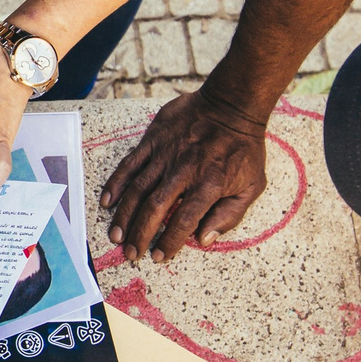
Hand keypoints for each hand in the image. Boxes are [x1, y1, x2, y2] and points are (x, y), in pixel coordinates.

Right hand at [102, 88, 268, 260]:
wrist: (232, 105)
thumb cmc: (244, 148)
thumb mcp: (253, 185)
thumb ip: (230, 215)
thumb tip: (205, 238)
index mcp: (209, 185)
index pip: (184, 221)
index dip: (169, 242)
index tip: (159, 256)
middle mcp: (183, 171)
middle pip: (155, 209)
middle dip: (140, 234)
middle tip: (130, 253)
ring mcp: (165, 154)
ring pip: (138, 189)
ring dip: (124, 216)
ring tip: (116, 236)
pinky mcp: (153, 140)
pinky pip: (130, 164)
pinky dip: (116, 183)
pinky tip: (107, 202)